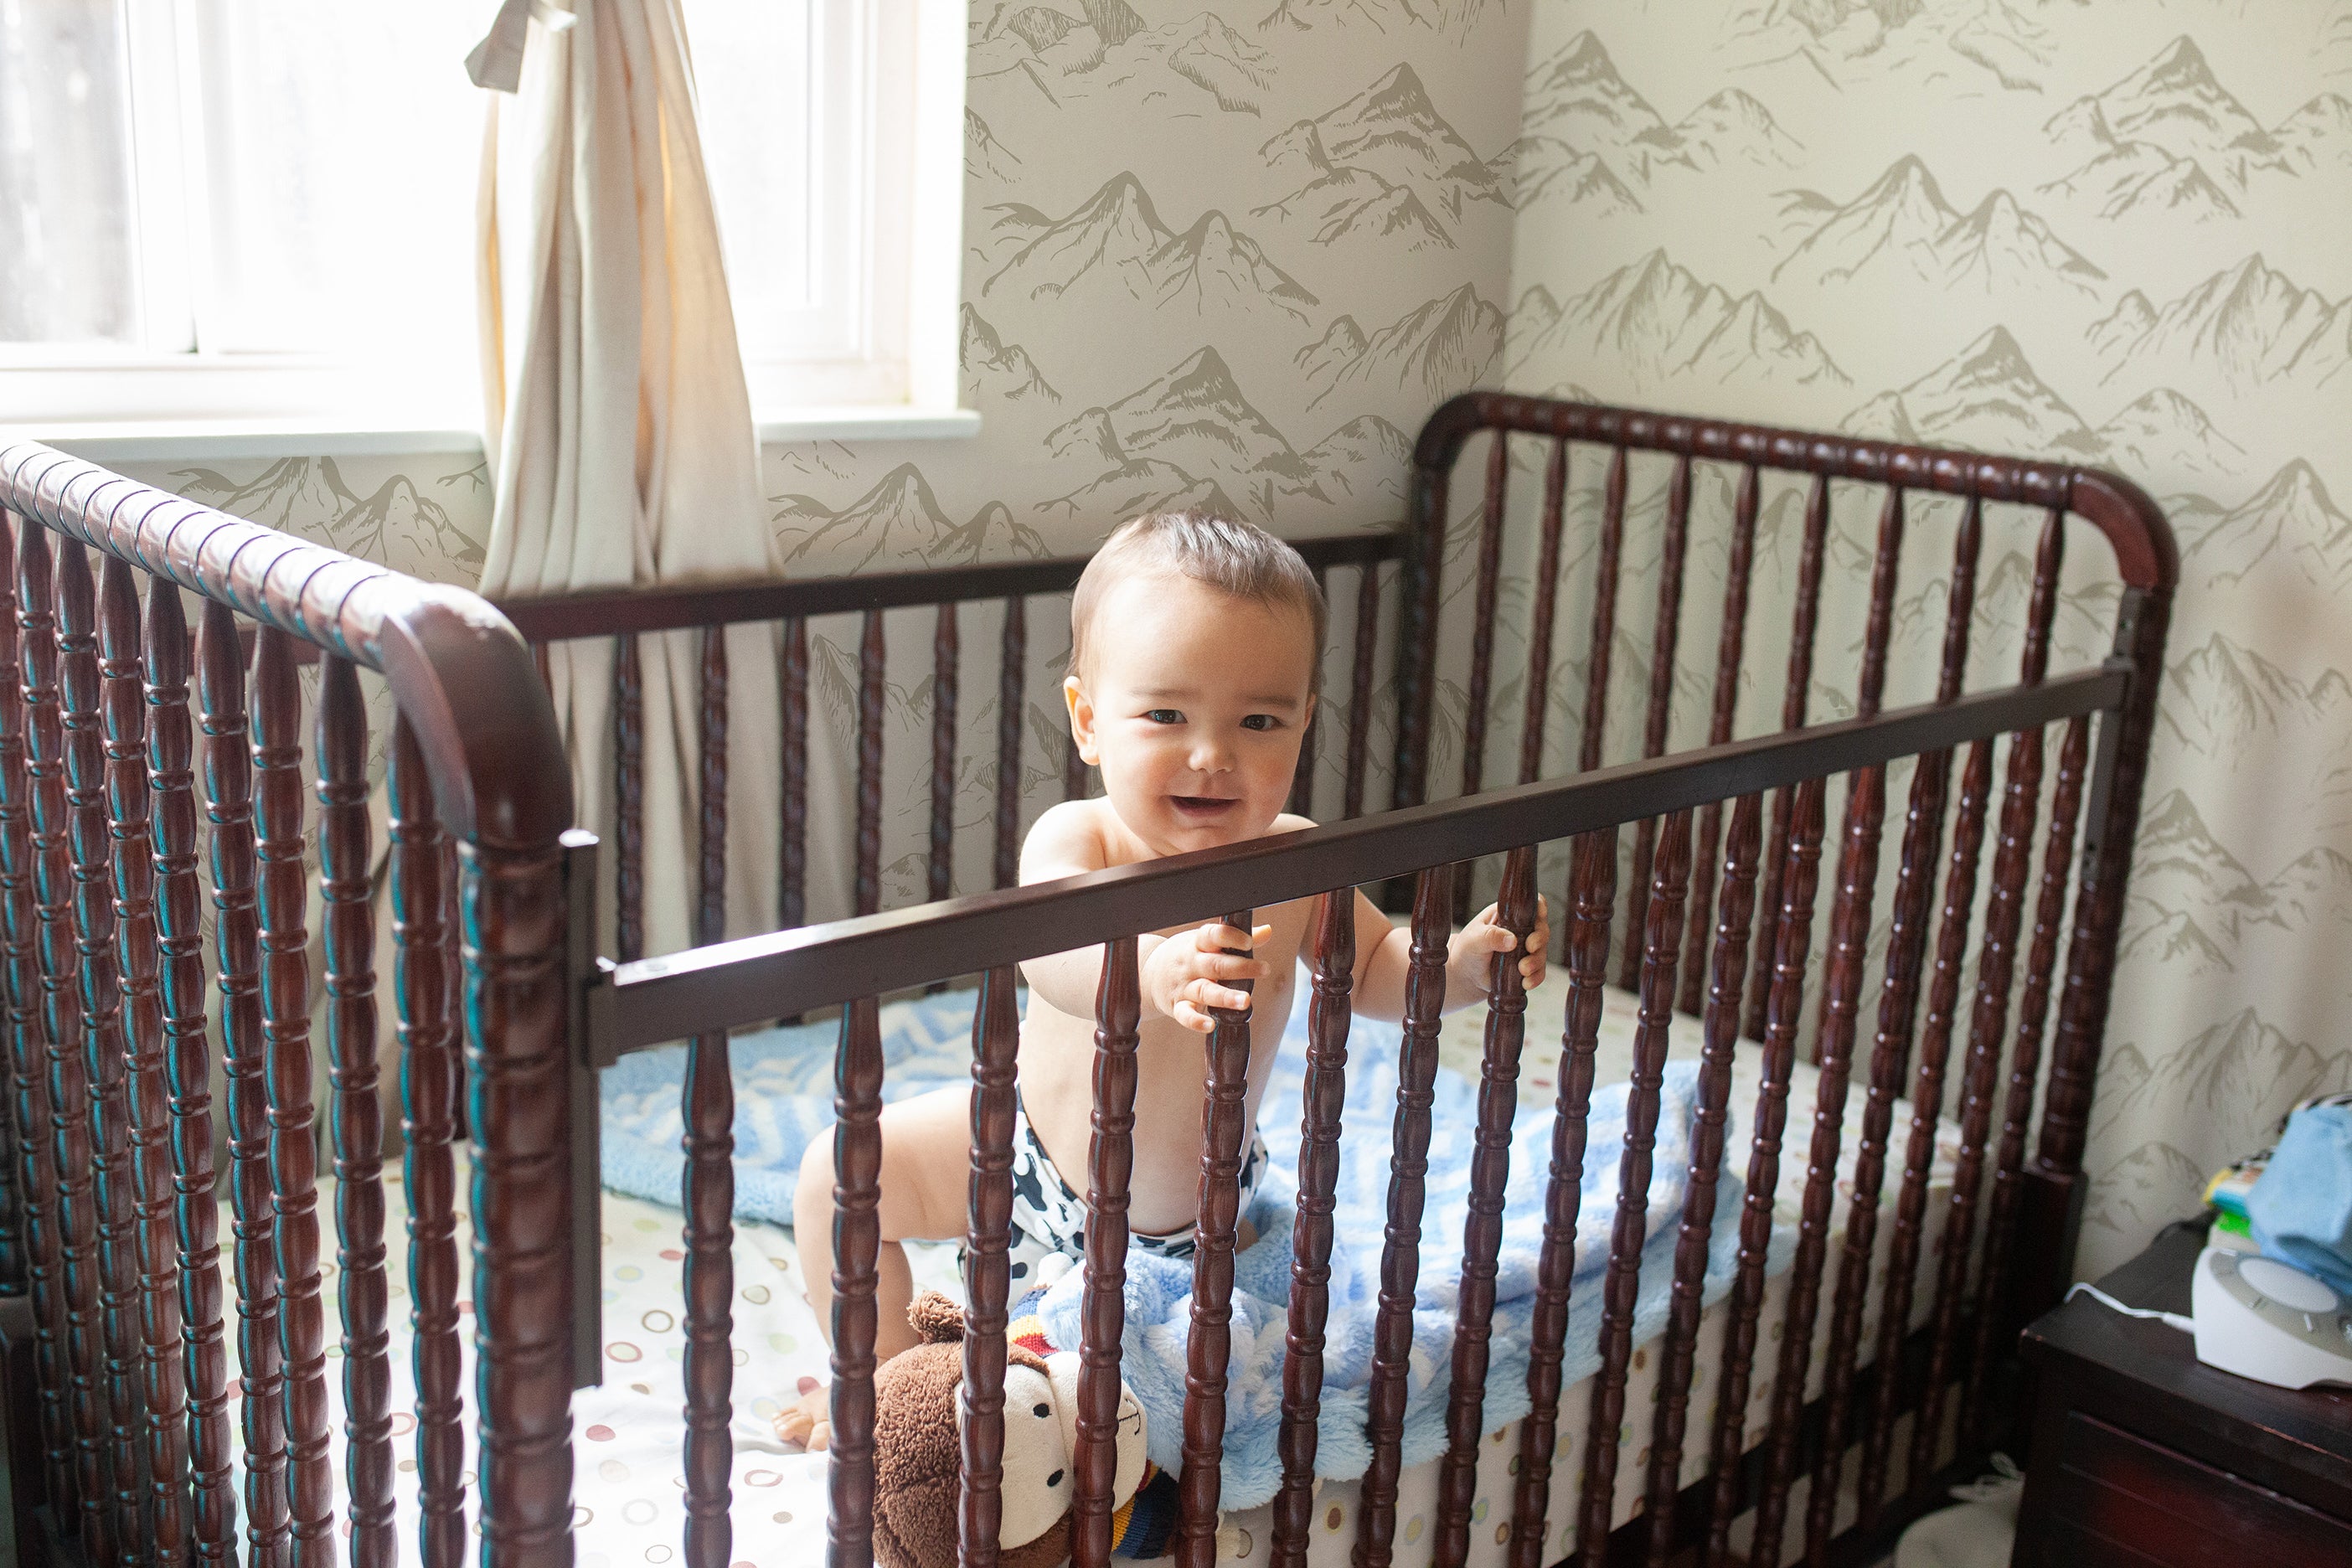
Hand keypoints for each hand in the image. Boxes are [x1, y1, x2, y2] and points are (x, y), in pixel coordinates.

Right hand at [1142, 921, 1273, 1033]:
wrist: (1147, 973)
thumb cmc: (1186, 955)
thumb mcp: (1204, 942)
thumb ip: (1235, 939)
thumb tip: (1267, 931)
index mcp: (1198, 944)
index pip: (1213, 936)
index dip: (1230, 937)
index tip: (1249, 942)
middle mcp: (1191, 964)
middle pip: (1215, 964)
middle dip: (1240, 967)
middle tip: (1264, 969)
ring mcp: (1183, 985)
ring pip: (1204, 990)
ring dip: (1225, 996)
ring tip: (1245, 1001)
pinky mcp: (1176, 1006)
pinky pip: (1184, 1015)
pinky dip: (1195, 1021)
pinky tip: (1210, 1025)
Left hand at [1449, 895, 1549, 997]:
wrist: (1465, 976)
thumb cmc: (1467, 951)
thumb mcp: (1474, 939)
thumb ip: (1490, 936)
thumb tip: (1512, 940)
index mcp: (1508, 915)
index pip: (1532, 905)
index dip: (1540, 910)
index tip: (1535, 924)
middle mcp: (1521, 930)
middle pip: (1542, 929)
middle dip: (1539, 940)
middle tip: (1530, 948)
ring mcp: (1525, 950)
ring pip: (1542, 952)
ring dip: (1536, 962)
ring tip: (1523, 970)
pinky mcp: (1527, 967)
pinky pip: (1539, 972)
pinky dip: (1536, 977)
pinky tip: (1526, 983)